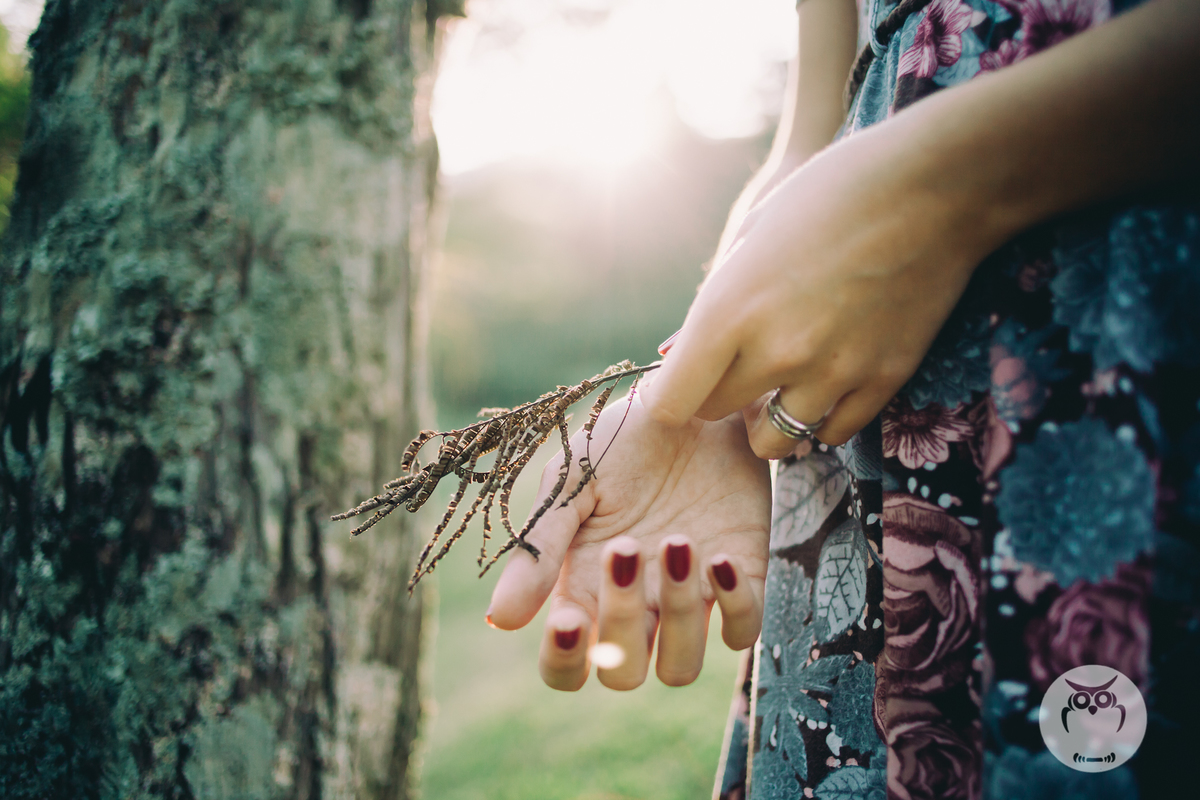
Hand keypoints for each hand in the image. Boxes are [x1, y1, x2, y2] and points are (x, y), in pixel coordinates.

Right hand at [485, 388, 770, 690]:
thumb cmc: (623, 437)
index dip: (564, 662)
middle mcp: (635, 603)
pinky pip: (742, 631)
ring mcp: (688, 596)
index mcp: (583, 585)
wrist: (694, 394)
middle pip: (622, 673)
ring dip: (679, 618)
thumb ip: (540, 546)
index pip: (565, 667)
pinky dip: (734, 606)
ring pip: (680, 667)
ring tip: (678, 541)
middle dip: (623, 623)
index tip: (569, 619)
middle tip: (626, 547)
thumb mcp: (572, 480)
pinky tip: (720, 556)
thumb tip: (500, 620)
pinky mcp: (742, 576)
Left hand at [641, 116, 1001, 455]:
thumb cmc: (831, 192)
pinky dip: (820, 419)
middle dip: (714, 398)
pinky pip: (833, 434)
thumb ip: (716, 300)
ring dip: (767, 420)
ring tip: (780, 385)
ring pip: (773, 443)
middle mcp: (775, 351)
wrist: (932, 185)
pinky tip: (824, 385)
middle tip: (733, 372)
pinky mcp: (882, 381)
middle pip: (715, 416)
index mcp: (728, 309)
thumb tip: (683, 351)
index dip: (669, 397)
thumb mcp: (752, 234)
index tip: (681, 383)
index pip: (671, 402)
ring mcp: (832, 372)